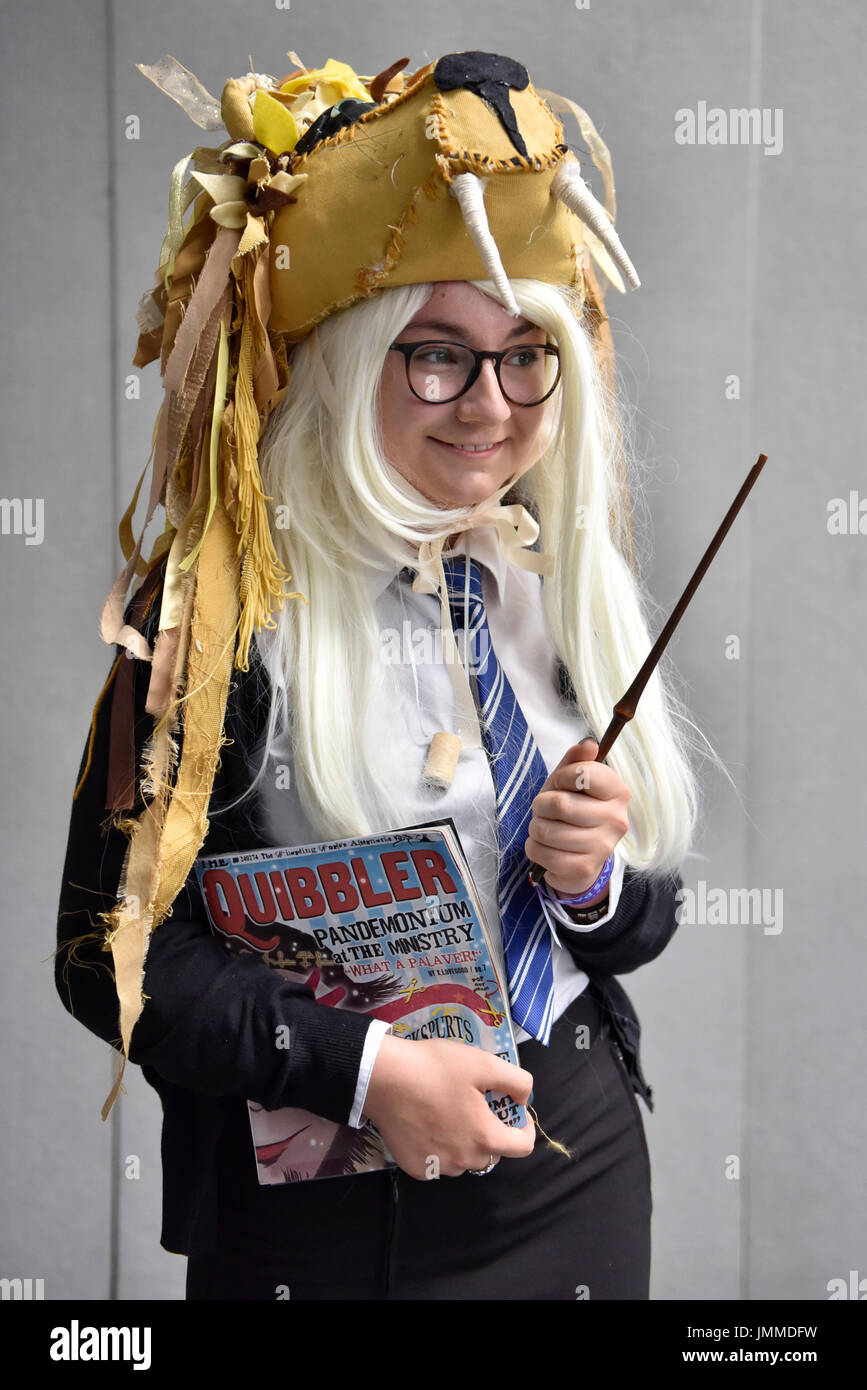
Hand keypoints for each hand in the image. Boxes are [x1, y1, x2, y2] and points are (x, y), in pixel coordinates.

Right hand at [362, 1034, 534, 1179]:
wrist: (384, 1077)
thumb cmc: (435, 1068)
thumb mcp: (483, 1063)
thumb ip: (516, 1081)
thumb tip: (523, 1099)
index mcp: (484, 1138)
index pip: (522, 1147)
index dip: (524, 1127)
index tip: (514, 1110)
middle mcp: (464, 1160)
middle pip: (492, 1153)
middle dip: (491, 1131)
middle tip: (476, 1104)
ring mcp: (438, 1167)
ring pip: (465, 1160)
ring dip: (466, 1143)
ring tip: (451, 1113)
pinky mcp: (416, 1168)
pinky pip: (439, 1163)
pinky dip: (441, 1148)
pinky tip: (429, 1125)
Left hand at [525, 737, 630, 898]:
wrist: (580, 856)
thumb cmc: (574, 810)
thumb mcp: (571, 782)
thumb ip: (577, 760)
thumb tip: (589, 744)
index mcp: (618, 792)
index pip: (584, 773)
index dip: (562, 776)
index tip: (561, 784)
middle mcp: (616, 819)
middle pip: (560, 804)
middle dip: (541, 805)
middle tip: (546, 810)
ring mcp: (603, 847)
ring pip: (547, 830)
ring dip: (536, 827)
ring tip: (545, 828)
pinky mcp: (584, 869)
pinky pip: (542, 853)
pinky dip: (534, 847)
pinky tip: (545, 847)